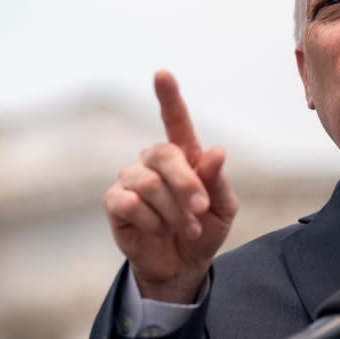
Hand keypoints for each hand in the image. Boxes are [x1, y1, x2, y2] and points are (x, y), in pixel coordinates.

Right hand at [104, 70, 238, 302]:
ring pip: (146, 182)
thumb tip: (216, 151)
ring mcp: (132, 179)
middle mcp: (155, 161)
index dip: (169, 97)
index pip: (175, 121)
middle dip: (186, 184)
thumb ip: (218, 181)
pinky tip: (158, 230)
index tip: (162, 74)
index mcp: (186, 156)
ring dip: (172, 210)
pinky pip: (128, 202)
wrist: (183, 264)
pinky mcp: (115, 202)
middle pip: (163, 153)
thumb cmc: (206, 229)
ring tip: (186, 227)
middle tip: (200, 210)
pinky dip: (150, 220)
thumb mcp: (224, 208)